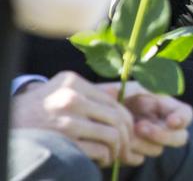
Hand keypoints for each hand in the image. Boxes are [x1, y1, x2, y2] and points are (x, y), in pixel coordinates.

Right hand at [11, 71, 133, 166]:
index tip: (128, 131)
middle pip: (117, 117)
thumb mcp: (57, 91)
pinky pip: (99, 151)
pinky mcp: (63, 142)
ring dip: (118, 149)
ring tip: (113, 155)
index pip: (113, 100)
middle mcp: (71, 98)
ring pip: (112, 135)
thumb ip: (87, 92)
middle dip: (128, 136)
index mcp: (73, 82)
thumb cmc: (34, 111)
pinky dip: (105, 158)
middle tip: (127, 148)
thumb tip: (118, 94)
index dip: (126, 118)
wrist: (6, 124)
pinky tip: (101, 161)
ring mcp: (66, 121)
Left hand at [114, 85, 191, 164]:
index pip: (185, 114)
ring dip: (141, 143)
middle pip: (180, 138)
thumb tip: (124, 92)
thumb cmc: (113, 98)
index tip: (171, 121)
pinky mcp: (136, 153)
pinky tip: (116, 144)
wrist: (97, 116)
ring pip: (157, 150)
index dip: (182, 119)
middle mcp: (162, 125)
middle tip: (139, 127)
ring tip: (123, 133)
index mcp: (164, 106)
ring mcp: (150, 141)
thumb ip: (128, 89)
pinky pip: (138, 159)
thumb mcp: (121, 89)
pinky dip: (128, 153)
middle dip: (162, 135)